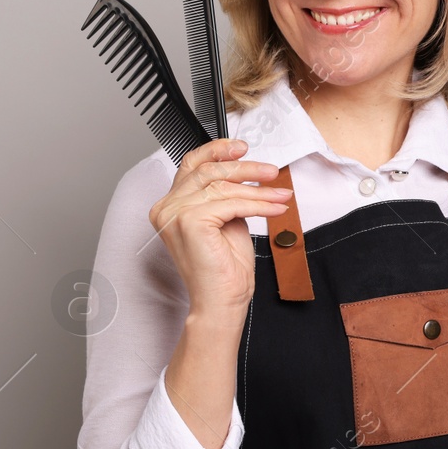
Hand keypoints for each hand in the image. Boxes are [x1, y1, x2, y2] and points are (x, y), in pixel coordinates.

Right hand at [149, 138, 293, 320]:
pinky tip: (275, 208)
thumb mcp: (227, 220)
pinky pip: (232, 203)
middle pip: (210, 171)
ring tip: (281, 196)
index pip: (191, 165)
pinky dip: (258, 204)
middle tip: (272, 172)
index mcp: (171, 204)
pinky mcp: (190, 222)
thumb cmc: (223, 268)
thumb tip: (249, 173)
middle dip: (246, 169)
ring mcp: (175, 214)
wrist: (221, 301)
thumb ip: (227, 195)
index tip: (241, 147)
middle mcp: (167, 207)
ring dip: (259, 190)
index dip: (217, 150)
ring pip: (224, 187)